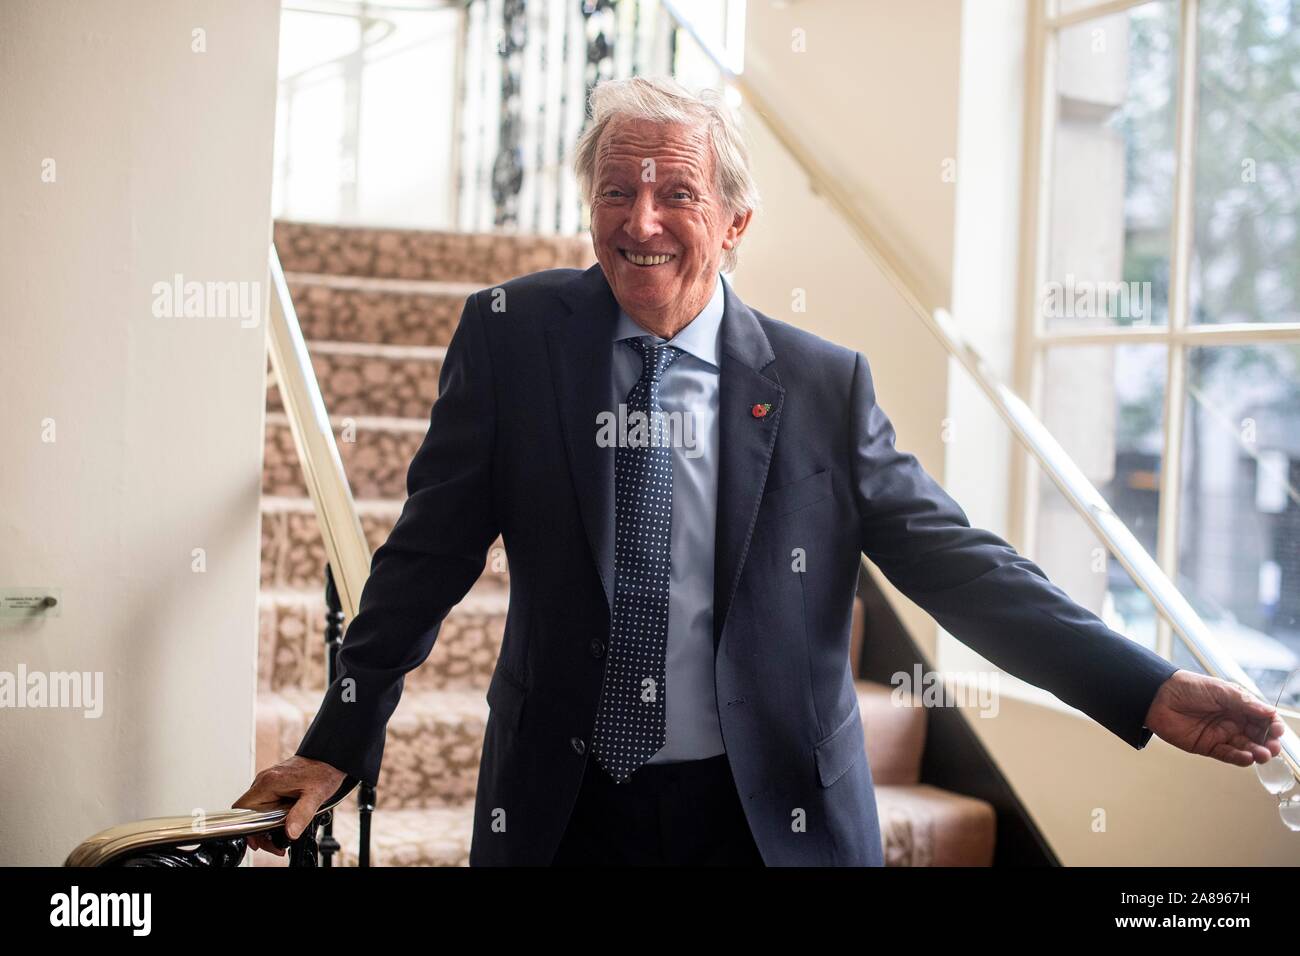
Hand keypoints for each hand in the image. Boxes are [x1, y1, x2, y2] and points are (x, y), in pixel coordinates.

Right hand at [232, 756, 347, 855]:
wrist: (328, 759)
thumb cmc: (322, 772)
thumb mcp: (315, 796)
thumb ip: (302, 815)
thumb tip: (290, 833)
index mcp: (268, 783)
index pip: (241, 808)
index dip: (246, 827)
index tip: (260, 839)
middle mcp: (264, 781)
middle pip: (247, 812)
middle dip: (258, 831)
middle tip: (275, 843)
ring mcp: (267, 781)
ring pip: (255, 809)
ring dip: (265, 824)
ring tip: (282, 834)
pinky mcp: (273, 784)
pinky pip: (265, 803)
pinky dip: (271, 815)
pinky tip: (284, 821)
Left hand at [1144, 670, 1286, 766]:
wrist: (1158, 696)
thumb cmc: (1188, 687)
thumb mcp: (1220, 690)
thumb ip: (1244, 703)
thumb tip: (1270, 712)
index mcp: (1238, 706)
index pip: (1262, 718)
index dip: (1272, 725)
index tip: (1278, 730)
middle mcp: (1232, 721)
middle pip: (1258, 736)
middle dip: (1268, 742)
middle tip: (1273, 747)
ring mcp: (1221, 735)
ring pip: (1246, 748)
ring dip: (1257, 752)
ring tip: (1263, 754)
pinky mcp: (1208, 746)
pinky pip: (1228, 755)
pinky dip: (1239, 758)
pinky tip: (1248, 757)